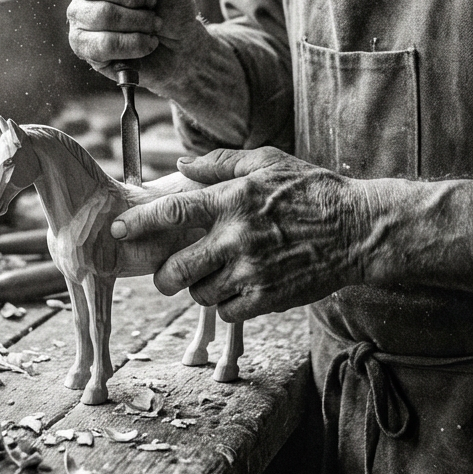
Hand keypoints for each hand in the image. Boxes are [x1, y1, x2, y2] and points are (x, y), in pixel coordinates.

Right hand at [67, 0, 206, 93]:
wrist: (181, 44)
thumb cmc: (171, 4)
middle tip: (152, 0)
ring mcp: (79, 15)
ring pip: (101, 14)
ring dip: (139, 21)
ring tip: (153, 24)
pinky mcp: (83, 46)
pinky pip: (102, 44)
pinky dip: (133, 44)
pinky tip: (146, 42)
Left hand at [109, 147, 364, 319]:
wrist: (356, 230)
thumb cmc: (311, 190)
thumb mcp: (268, 161)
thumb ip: (220, 163)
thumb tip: (180, 165)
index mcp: (233, 200)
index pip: (171, 213)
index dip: (137, 223)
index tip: (116, 230)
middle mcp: (237, 237)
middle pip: (176, 269)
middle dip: (164, 276)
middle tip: (169, 274)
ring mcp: (253, 271)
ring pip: (199, 294)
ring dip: (199, 289)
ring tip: (215, 276)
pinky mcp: (268, 298)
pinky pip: (226, 312)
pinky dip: (225, 305)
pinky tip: (237, 290)